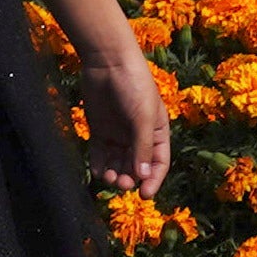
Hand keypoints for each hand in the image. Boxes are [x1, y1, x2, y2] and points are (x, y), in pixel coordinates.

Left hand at [94, 52, 172, 199]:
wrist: (108, 62)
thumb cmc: (134, 86)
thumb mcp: (143, 117)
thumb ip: (142, 146)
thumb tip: (142, 176)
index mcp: (157, 132)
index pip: (158, 163)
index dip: (154, 180)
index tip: (145, 195)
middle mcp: (138, 136)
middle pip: (135, 166)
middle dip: (129, 178)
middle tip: (121, 184)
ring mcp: (118, 133)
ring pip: (117, 162)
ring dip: (114, 174)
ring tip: (109, 178)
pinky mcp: (100, 129)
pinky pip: (100, 153)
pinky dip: (98, 164)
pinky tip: (97, 171)